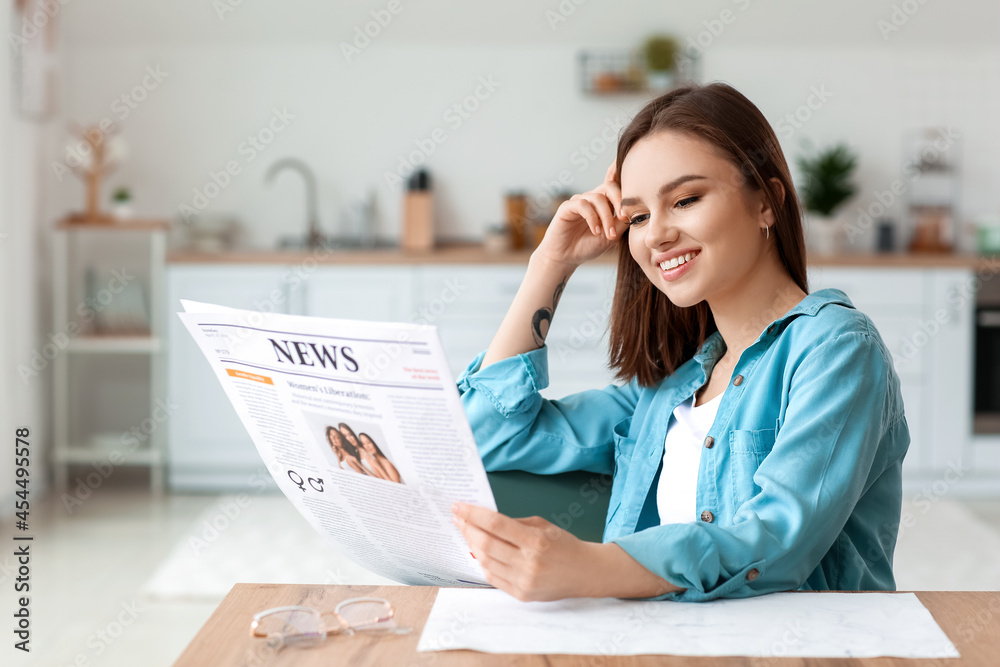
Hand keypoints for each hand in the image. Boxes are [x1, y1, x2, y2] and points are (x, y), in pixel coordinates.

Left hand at [451, 502, 603, 601]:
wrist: (585, 573)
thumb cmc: (564, 545)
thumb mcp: (543, 525)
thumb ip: (514, 523)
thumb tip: (485, 520)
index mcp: (536, 541)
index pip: (496, 525)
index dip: (474, 514)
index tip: (459, 506)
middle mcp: (528, 563)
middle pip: (486, 544)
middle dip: (467, 528)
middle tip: (458, 518)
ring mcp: (524, 582)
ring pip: (485, 561)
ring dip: (472, 545)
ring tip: (467, 533)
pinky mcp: (521, 595)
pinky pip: (493, 577)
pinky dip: (483, 562)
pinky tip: (479, 551)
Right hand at [533, 161, 629, 268]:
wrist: (566, 258)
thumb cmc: (588, 246)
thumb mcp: (611, 236)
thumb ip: (622, 223)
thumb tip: (636, 212)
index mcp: (604, 204)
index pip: (616, 188)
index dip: (624, 186)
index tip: (634, 201)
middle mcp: (592, 199)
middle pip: (609, 186)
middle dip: (620, 201)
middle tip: (624, 217)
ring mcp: (579, 201)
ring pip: (598, 198)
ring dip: (607, 217)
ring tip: (609, 234)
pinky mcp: (567, 207)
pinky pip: (583, 205)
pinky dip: (592, 218)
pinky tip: (596, 231)